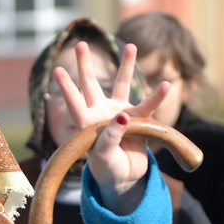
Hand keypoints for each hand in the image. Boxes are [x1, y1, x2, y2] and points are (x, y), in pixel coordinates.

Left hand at [54, 41, 171, 215]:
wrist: (125, 179)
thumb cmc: (107, 169)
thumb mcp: (104, 157)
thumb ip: (111, 137)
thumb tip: (125, 116)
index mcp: (87, 123)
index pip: (74, 102)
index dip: (66, 87)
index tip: (56, 70)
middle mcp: (101, 113)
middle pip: (91, 84)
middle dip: (85, 65)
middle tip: (81, 44)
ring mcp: (120, 113)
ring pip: (122, 84)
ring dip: (126, 66)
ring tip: (130, 45)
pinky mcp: (138, 119)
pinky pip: (149, 105)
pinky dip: (157, 96)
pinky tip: (166, 85)